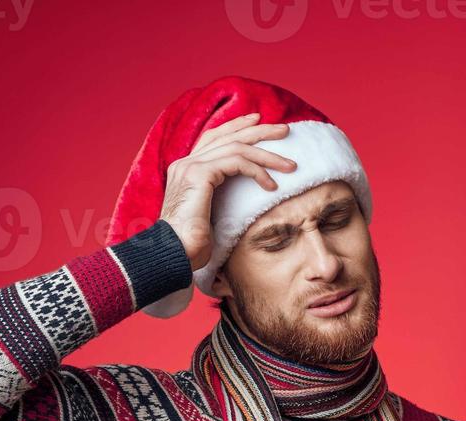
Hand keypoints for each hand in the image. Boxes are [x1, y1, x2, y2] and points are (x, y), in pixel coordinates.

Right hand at [159, 112, 297, 267]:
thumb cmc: (192, 244)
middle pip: (227, 136)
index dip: (236, 127)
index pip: (213, 138)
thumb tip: (240, 198)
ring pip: (237, 148)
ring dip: (268, 155)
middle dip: (259, 131)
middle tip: (286, 129)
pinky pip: (236, 163)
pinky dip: (258, 171)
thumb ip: (218, 198)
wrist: (174, 253)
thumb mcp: (208, 215)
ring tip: (291, 165)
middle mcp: (185, 163)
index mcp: (185, 169)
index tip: (258, 121)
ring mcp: (190, 166)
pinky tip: (272, 186)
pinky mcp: (199, 174)